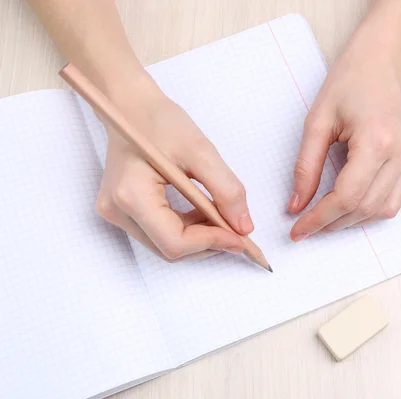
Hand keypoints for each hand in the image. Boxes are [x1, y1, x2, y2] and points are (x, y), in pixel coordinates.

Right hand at [96, 82, 252, 260]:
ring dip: (198, 239)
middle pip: (169, 249)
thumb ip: (226, 190)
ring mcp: (116, 212)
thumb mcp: (201, 151)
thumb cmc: (160, 121)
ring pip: (165, 246)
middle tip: (237, 231)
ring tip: (221, 218)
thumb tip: (243, 227)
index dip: (211, 242)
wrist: (130, 106)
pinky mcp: (121, 210)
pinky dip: (186, 229)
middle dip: (207, 243)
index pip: (175, 242)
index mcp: (131, 195)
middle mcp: (117, 210)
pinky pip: (158, 233)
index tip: (240, 236)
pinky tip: (202, 213)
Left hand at [288, 16, 400, 240]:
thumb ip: (305, 167)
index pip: (347, 197)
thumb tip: (296, 205)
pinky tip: (349, 206)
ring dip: (352, 221)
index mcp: (377, 140)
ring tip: (325, 218)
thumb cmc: (350, 81)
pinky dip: (370, 210)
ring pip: (383, 211)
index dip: (319, 219)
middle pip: (365, 208)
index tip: (298, 230)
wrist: (385, 59)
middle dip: (332, 223)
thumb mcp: (317, 121)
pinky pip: (395, 200)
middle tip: (306, 226)